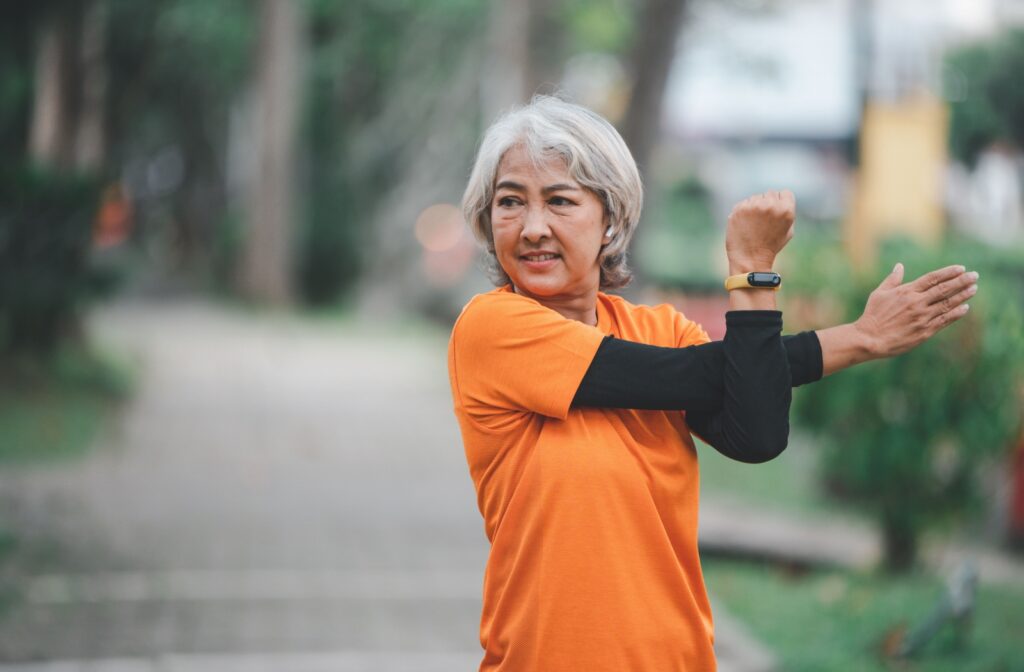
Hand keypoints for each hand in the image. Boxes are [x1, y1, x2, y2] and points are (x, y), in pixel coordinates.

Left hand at [726, 190, 795, 273]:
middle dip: (768, 204)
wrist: (750, 259)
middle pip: (770, 193)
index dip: (781, 202)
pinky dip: (744, 211)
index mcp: (786, 210)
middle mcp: (770, 205)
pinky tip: (745, 224)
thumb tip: (781, 199)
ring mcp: (754, 206)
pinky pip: (744, 203)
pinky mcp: (740, 208)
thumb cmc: (771, 246)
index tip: (775, 213)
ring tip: (754, 224)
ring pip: (756, 197)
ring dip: (755, 207)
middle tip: (763, 221)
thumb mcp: (788, 230)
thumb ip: (786, 212)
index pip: (785, 193)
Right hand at [854, 263, 976, 357]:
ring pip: (947, 304)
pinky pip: (944, 320)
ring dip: (962, 296)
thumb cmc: (872, 315)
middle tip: (975, 276)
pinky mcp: (924, 331)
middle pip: (944, 289)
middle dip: (961, 281)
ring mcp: (922, 317)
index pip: (932, 278)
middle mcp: (917, 303)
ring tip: (974, 289)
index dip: (948, 273)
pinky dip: (955, 314)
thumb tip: (900, 266)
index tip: (961, 268)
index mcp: (906, 291)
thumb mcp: (879, 293)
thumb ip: (892, 280)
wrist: (869, 339)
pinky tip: (965, 308)